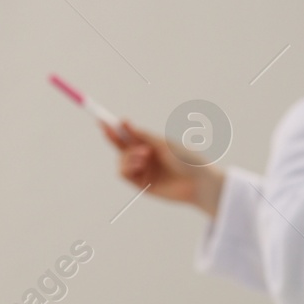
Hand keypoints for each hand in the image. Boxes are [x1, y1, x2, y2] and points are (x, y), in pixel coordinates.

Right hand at [99, 119, 223, 215]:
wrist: (200, 183)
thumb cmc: (188, 161)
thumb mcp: (165, 144)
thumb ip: (144, 136)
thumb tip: (124, 123)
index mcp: (153, 145)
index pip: (130, 135)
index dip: (117, 128)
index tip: (104, 119)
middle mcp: (146, 157)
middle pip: (121, 145)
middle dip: (112, 135)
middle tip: (104, 126)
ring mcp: (143, 171)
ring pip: (121, 159)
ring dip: (128, 154)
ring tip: (144, 154)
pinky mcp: (141, 184)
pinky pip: (123, 173)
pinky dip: (127, 165)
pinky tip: (140, 163)